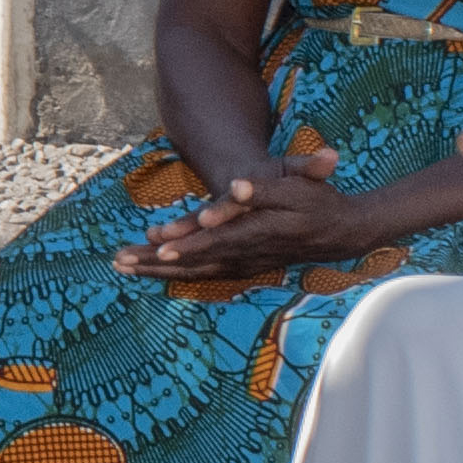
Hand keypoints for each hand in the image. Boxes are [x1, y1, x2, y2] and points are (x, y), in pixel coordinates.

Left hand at [117, 171, 372, 282]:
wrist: (342, 232)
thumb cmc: (319, 204)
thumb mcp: (298, 187)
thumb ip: (264, 188)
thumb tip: (235, 187)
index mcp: (256, 233)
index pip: (216, 241)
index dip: (187, 244)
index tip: (159, 246)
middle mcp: (245, 254)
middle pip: (195, 261)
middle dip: (155, 261)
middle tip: (120, 260)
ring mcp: (243, 264)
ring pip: (194, 271)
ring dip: (157, 269)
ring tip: (121, 265)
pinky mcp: (241, 266)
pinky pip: (202, 274)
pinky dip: (174, 274)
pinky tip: (149, 271)